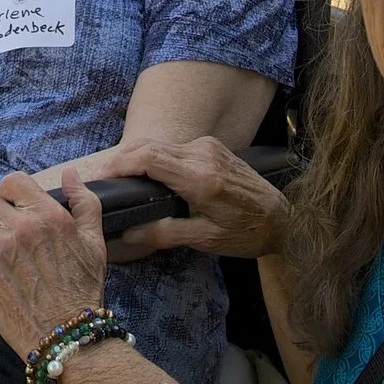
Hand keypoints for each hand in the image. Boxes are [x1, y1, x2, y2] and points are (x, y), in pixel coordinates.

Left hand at [0, 172, 108, 359]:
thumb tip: (70, 174)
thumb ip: (84, 203)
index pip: (15, 182)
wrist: (68, 339)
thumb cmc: (81, 295)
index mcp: (52, 215)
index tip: (9, 213)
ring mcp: (1, 245)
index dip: (8, 196)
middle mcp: (26, 225)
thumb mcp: (94, 243)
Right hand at [104, 138, 289, 261]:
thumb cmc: (245, 232)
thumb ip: (164, 233)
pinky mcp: (212, 146)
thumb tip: (129, 233)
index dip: (120, 164)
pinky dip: (156, 157)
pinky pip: (175, 148)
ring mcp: (208, 147)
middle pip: (150, 147)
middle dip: (123, 159)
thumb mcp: (204, 238)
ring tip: (121, 177)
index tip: (102, 175)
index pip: (149, 158)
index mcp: (200, 177)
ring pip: (161, 145)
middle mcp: (203, 154)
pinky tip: (148, 173)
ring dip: (139, 157)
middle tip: (103, 177)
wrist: (282, 219)